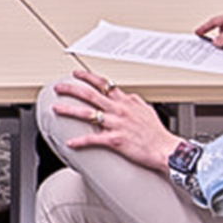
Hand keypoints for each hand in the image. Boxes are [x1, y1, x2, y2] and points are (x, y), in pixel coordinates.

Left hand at [50, 68, 180, 169]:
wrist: (166, 149)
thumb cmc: (157, 133)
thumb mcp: (146, 110)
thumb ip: (133, 101)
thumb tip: (126, 96)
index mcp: (125, 102)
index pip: (104, 84)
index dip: (88, 77)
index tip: (76, 74)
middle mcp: (119, 110)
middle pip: (90, 95)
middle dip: (72, 89)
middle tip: (58, 87)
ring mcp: (116, 124)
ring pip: (88, 114)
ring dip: (69, 111)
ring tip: (57, 109)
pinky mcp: (115, 140)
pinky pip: (94, 139)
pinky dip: (80, 141)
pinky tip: (70, 142)